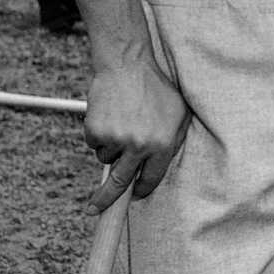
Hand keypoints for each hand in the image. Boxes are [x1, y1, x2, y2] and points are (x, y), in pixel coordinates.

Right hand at [83, 50, 189, 211]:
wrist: (128, 64)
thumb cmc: (156, 88)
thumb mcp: (179, 114)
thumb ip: (174, 142)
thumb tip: (159, 170)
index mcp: (163, 145)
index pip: (151, 180)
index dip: (140, 190)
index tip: (132, 197)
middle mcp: (140, 146)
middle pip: (120, 183)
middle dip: (107, 200)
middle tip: (96, 209)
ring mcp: (117, 139)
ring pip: (107, 159)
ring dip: (111, 147)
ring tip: (121, 121)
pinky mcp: (96, 131)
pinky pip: (94, 144)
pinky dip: (99, 134)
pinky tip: (109, 115)